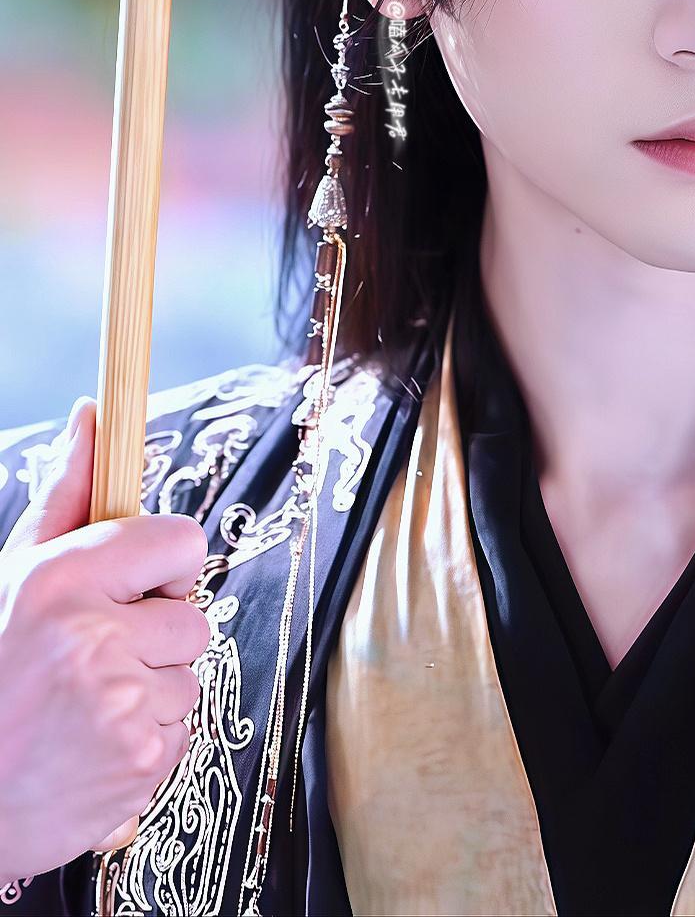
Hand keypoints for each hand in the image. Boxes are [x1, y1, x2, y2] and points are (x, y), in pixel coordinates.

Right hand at [0, 396, 210, 880]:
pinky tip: (95, 743)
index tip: (138, 586)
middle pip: (192, 617)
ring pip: (189, 677)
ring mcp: (123, 707)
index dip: (165, 566)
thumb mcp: (16, 575)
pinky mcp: (141, 764)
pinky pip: (182, 731)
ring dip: (152, 690)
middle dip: (154, 636)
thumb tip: (94, 415)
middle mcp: (97, 639)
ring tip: (88, 704)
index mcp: (64, 580)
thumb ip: (66, 496)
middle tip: (93, 658)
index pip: (182, 543)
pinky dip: (148, 739)